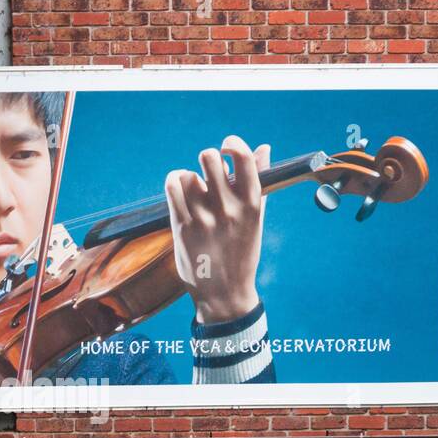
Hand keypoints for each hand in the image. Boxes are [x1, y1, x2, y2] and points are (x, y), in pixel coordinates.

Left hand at [164, 135, 270, 323]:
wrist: (225, 293)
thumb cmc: (242, 252)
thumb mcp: (257, 218)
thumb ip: (260, 181)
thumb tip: (264, 147)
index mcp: (252, 204)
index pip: (243, 158)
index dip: (232, 144)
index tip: (227, 148)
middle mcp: (228, 209)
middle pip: (209, 158)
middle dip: (208, 159)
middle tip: (208, 173)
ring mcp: (204, 219)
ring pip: (188, 174)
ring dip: (189, 178)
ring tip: (194, 192)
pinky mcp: (182, 227)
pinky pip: (172, 186)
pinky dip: (174, 182)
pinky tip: (180, 189)